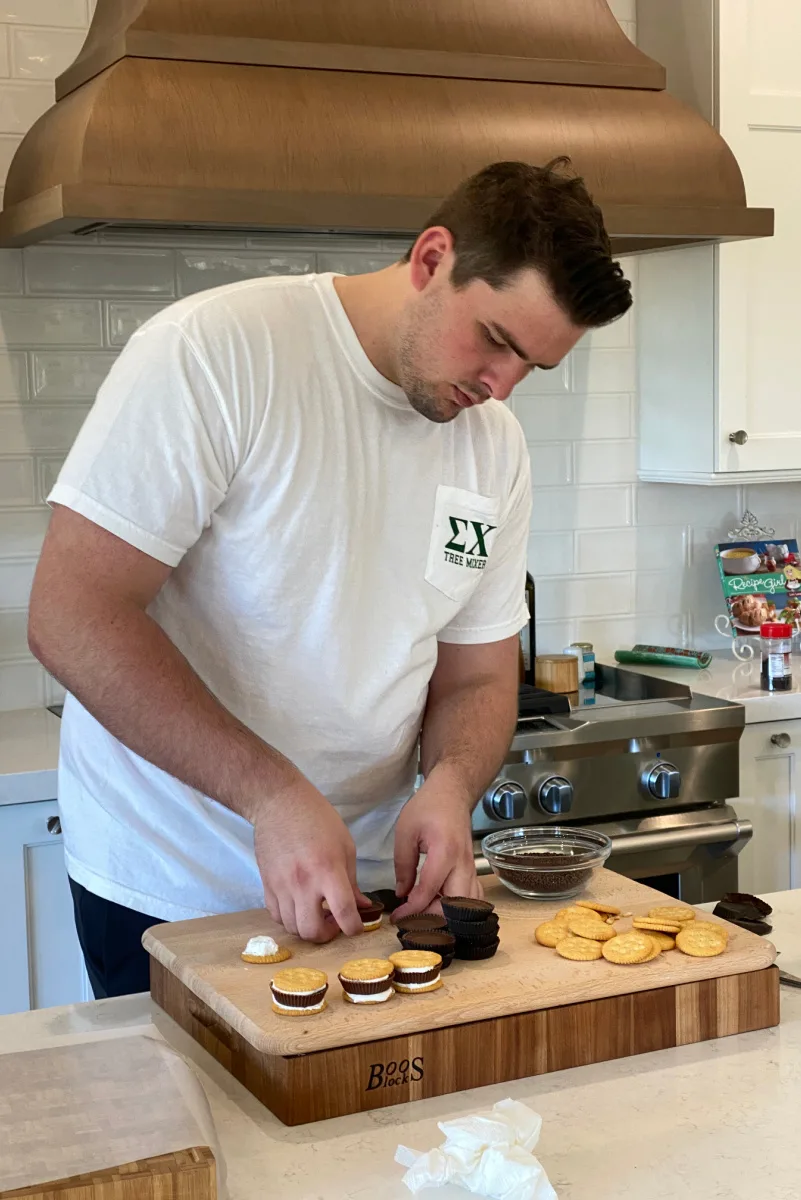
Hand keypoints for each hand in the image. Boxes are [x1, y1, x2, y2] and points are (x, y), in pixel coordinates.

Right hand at [253, 777, 370, 942]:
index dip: (354, 928)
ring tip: (317, 913)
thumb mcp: (345, 845)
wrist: (279, 803)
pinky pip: (276, 916)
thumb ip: (353, 881)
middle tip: (334, 922)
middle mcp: (302, 883)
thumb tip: (362, 906)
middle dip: (327, 935)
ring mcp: (281, 886)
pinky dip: (290, 919)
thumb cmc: (318, 819)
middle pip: (312, 931)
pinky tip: (299, 907)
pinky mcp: (266, 885)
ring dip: (308, 927)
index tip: (357, 926)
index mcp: (327, 870)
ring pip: (292, 928)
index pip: (344, 913)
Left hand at [391, 764, 482, 919]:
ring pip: (467, 904)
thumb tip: (402, 894)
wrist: (452, 793)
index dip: (412, 909)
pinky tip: (441, 908)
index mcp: (445, 851)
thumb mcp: (405, 832)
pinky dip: (459, 909)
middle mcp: (463, 863)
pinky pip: (472, 897)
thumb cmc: (427, 808)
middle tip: (412, 920)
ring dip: (447, 915)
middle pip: (455, 905)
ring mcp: (471, 868)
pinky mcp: (473, 870)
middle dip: (433, 918)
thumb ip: (403, 865)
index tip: (397, 916)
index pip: (430, 890)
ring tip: (425, 915)